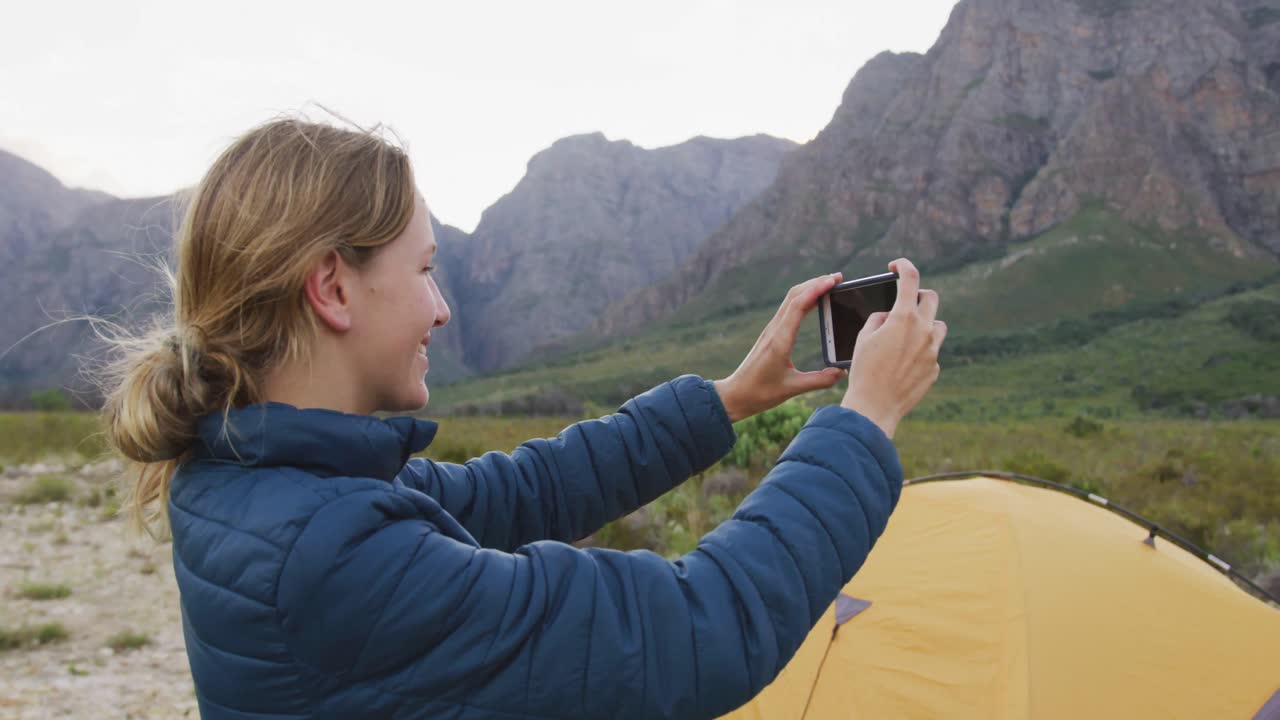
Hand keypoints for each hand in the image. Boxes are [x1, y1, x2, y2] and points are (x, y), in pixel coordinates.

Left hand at [713, 272, 849, 422]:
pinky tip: (814, 301)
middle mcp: (774, 330)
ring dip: (809, 289)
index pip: (798, 306)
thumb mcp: (793, 388)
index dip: (816, 289)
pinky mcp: (771, 334)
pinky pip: (788, 310)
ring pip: (790, 300)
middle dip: (816, 283)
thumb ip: (820, 380)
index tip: (833, 280)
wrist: (736, 394)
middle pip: (794, 296)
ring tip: (830, 284)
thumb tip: (843, 372)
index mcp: (780, 340)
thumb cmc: (761, 392)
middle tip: (838, 277)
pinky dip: (803, 299)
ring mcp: (771, 330)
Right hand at [841, 258, 946, 438]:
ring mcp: (932, 350)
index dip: (904, 266)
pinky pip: (931, 352)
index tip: (897, 265)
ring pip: (937, 325)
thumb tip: (888, 317)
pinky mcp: (935, 368)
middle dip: (918, 295)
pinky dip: (920, 352)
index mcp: (903, 318)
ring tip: (907, 335)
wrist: (875, 407)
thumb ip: (878, 320)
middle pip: (931, 298)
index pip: (910, 278)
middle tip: (905, 302)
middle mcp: (923, 331)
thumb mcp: (863, 338)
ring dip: (925, 324)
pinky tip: (903, 364)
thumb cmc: (863, 371)